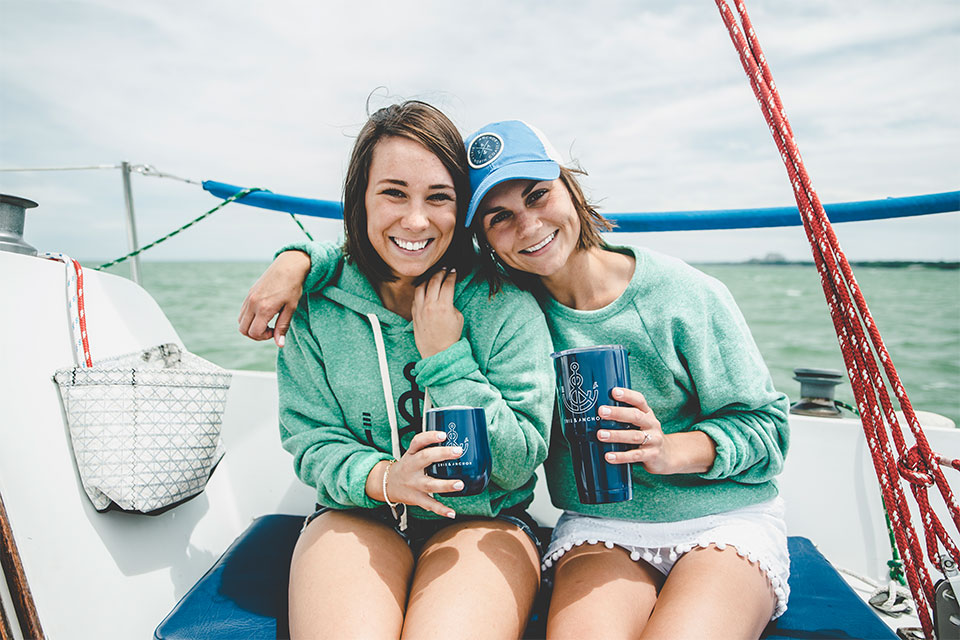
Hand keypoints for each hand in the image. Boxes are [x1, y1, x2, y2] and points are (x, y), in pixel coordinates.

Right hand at [238, 250, 309, 346]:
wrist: (288, 266)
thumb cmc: (293, 287)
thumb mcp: (291, 308)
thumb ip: (283, 327)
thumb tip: (280, 345)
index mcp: (264, 308)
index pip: (254, 333)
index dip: (264, 337)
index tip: (276, 331)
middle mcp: (253, 304)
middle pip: (244, 330)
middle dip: (256, 334)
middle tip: (270, 329)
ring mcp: (249, 298)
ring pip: (241, 322)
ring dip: (251, 326)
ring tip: (267, 321)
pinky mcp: (249, 294)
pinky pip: (243, 312)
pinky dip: (250, 318)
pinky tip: (264, 313)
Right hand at [365, 430, 465, 517]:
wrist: (387, 484)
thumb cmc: (406, 467)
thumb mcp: (412, 454)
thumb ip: (428, 448)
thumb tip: (454, 440)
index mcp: (411, 454)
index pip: (418, 441)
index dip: (430, 437)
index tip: (443, 434)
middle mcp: (411, 467)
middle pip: (425, 458)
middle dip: (442, 454)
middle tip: (458, 451)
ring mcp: (413, 484)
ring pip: (429, 484)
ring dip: (445, 485)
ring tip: (460, 484)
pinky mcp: (415, 498)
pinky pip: (429, 504)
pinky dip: (440, 510)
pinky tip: (451, 512)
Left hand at [411, 269, 462, 358]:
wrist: (438, 351)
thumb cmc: (450, 336)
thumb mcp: (458, 317)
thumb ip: (451, 303)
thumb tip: (446, 294)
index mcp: (444, 306)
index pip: (447, 284)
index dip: (452, 275)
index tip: (454, 271)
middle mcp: (430, 306)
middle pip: (434, 281)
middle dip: (440, 273)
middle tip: (445, 270)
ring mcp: (420, 309)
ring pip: (422, 286)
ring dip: (428, 279)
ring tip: (434, 277)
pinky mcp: (414, 313)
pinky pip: (416, 296)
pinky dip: (421, 289)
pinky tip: (426, 288)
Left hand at [596, 387, 714, 474]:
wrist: (668, 455)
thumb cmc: (646, 435)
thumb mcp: (640, 423)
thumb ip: (625, 417)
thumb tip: (596, 410)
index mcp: (647, 413)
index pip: (639, 400)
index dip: (627, 395)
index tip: (614, 391)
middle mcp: (652, 424)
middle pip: (636, 416)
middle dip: (618, 413)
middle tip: (601, 411)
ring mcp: (653, 440)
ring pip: (634, 436)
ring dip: (616, 435)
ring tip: (600, 434)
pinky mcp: (652, 455)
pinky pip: (635, 455)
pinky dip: (621, 456)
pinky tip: (608, 456)